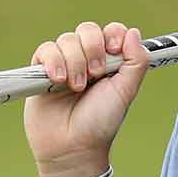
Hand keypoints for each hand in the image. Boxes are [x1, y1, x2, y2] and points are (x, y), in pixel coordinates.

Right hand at [23, 21, 150, 176]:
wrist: (73, 147)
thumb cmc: (101, 123)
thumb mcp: (125, 92)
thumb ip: (136, 62)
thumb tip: (133, 32)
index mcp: (109, 61)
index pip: (111, 31)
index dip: (112, 36)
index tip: (114, 52)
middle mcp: (86, 58)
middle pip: (87, 29)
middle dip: (93, 49)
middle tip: (95, 75)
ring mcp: (64, 63)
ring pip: (67, 39)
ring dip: (74, 62)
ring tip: (76, 87)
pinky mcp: (41, 71)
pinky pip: (45, 50)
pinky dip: (53, 61)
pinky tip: (58, 80)